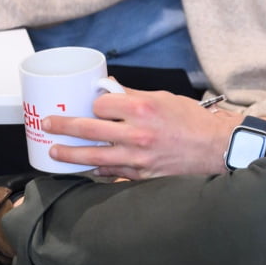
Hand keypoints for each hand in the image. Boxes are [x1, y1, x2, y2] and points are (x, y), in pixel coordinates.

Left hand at [42, 89, 239, 178]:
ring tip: (53, 151)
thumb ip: (133, 95)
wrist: (218, 149)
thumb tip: (108, 88)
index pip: (100, 106)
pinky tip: (84, 169)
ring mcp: (138, 158)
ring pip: (94, 156)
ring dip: (69, 154)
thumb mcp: (164, 99)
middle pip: (88, 129)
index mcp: (142, 109)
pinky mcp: (143, 176)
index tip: (91, 106)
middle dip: (62, 126)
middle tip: (47, 124)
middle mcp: (137, 134)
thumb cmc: (193, 122)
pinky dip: (96, 171)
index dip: (92, 105)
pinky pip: (112, 173)